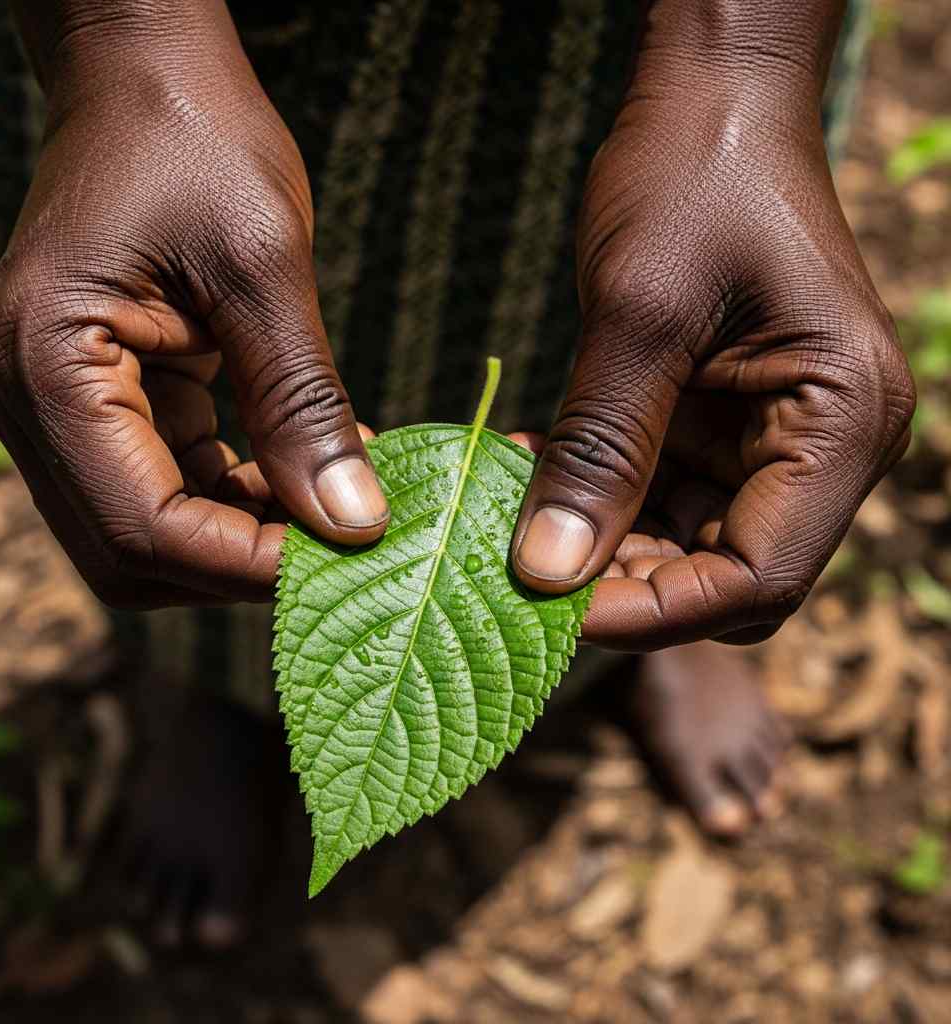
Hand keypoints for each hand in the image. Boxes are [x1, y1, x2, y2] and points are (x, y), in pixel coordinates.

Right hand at [0, 15, 386, 608]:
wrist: (147, 79)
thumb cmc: (198, 141)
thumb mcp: (264, 266)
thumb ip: (304, 402)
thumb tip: (354, 522)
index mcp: (48, 366)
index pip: (143, 527)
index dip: (250, 563)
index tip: (352, 554)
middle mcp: (31, 403)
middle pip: (136, 552)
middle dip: (245, 563)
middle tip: (348, 542)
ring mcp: (59, 408)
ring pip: (153, 532)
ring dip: (248, 536)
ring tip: (338, 506)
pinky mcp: (98, 401)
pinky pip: (166, 485)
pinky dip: (238, 500)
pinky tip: (306, 475)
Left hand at [510, 43, 914, 648]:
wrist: (712, 102)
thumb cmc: (694, 178)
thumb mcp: (638, 314)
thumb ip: (600, 448)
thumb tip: (548, 572)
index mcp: (841, 424)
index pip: (760, 578)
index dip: (654, 610)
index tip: (550, 609)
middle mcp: (823, 447)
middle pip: (727, 578)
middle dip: (627, 587)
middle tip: (521, 577)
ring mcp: (775, 437)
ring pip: (690, 547)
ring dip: (603, 547)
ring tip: (514, 522)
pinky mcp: (727, 421)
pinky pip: (666, 496)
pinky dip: (603, 502)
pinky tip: (533, 480)